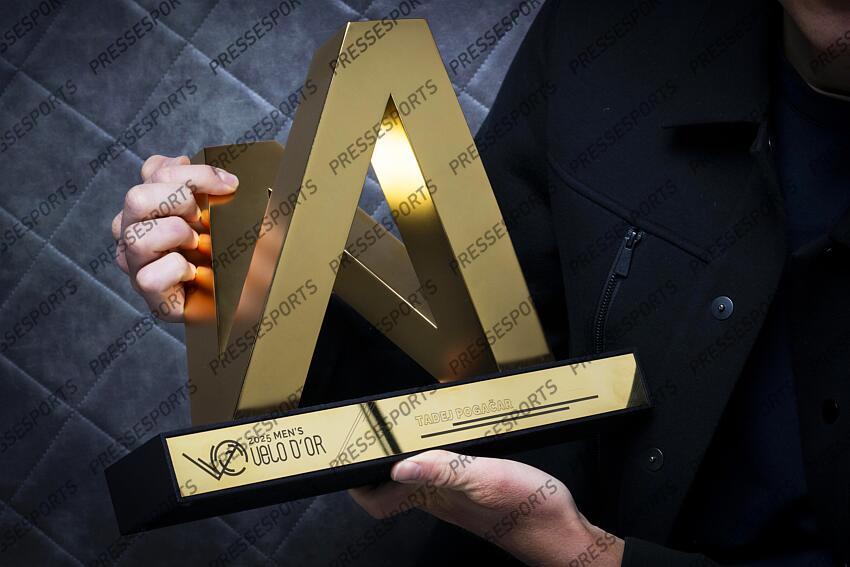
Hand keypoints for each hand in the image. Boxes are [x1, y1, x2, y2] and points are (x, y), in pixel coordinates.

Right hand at [112, 154, 238, 320]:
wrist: (245, 299)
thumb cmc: (234, 253)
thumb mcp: (229, 214)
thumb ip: (207, 185)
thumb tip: (191, 164)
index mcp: (153, 204)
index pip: (155, 170)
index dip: (192, 173)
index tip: (231, 185)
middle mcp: (136, 229)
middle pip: (136, 197)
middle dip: (178, 202)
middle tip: (204, 217)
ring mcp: (138, 263)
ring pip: (136, 236)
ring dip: (175, 235)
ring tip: (198, 244)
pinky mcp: (149, 295)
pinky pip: (150, 277)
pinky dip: (177, 271)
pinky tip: (194, 273)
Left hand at [350, 450, 622, 565]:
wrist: (562, 531)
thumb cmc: (529, 509)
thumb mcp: (486, 480)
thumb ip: (445, 470)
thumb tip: (399, 466)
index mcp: (433, 497)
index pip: (378, 500)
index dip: (358, 481)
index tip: (347, 454)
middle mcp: (437, 498)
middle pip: (390, 486)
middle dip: (375, 460)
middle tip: (368, 429)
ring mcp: (454, 495)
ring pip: (413, 476)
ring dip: (401, 454)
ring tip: (396, 426)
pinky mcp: (473, 488)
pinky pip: (439, 471)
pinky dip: (431, 453)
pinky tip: (442, 436)